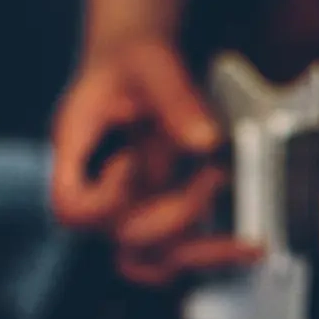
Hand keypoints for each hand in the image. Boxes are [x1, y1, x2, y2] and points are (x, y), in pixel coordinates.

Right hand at [50, 38, 261, 284]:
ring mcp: (127, 204)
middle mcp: (99, 188)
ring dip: (196, 252)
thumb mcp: (154, 65)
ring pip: (147, 259)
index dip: (107, 198)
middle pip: (122, 238)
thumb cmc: (134, 59)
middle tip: (215, 175)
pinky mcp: (158, 209)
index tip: (133, 159)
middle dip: (175, 214)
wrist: (139, 59)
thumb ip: (176, 100)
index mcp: (77, 152)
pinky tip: (246, 243)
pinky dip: (207, 253)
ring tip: (243, 238)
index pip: (72, 208)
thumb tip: (206, 141)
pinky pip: (173, 252)